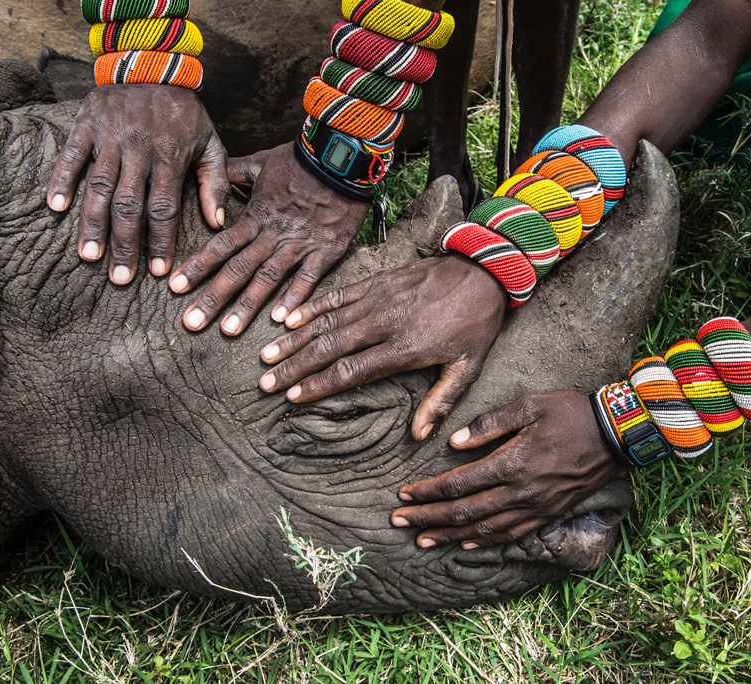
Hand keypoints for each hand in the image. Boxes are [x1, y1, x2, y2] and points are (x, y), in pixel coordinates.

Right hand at [47, 84, 229, 282]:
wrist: (153, 62)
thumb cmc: (184, 112)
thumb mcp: (210, 142)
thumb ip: (214, 183)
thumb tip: (217, 223)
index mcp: (170, 155)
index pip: (164, 207)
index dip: (160, 240)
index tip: (158, 271)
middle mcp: (139, 148)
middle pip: (129, 205)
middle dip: (125, 244)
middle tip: (120, 278)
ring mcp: (110, 135)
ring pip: (99, 186)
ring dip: (92, 223)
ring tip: (89, 256)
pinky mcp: (87, 123)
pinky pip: (71, 155)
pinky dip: (61, 180)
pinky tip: (56, 208)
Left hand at [169, 143, 368, 335]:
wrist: (342, 157)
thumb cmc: (302, 159)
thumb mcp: (262, 162)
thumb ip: (234, 172)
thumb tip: (213, 174)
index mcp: (255, 216)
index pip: (220, 245)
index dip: (196, 267)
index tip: (174, 287)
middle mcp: (272, 235)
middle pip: (237, 270)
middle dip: (212, 297)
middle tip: (191, 323)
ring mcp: (299, 244)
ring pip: (267, 279)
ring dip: (247, 306)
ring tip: (228, 330)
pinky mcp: (326, 250)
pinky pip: (309, 278)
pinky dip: (295, 298)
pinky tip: (282, 321)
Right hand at [258, 255, 506, 438]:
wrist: (484, 271)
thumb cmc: (476, 324)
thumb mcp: (467, 367)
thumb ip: (440, 402)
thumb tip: (419, 436)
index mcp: (405, 348)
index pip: (352, 370)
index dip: (319, 384)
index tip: (293, 396)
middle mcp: (384, 322)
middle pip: (329, 347)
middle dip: (294, 366)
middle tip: (266, 383)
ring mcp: (377, 299)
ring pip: (326, 321)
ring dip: (294, 339)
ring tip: (267, 356)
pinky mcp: (376, 282)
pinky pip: (337, 296)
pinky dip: (311, 307)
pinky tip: (287, 318)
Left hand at [391, 390, 623, 548]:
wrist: (618, 435)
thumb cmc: (572, 413)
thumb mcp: (530, 405)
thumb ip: (489, 424)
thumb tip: (453, 443)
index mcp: (512, 464)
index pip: (459, 484)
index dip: (428, 491)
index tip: (404, 494)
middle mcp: (521, 492)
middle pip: (464, 512)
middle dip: (428, 518)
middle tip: (398, 522)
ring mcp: (536, 508)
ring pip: (484, 529)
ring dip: (449, 536)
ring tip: (422, 540)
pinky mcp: (549, 514)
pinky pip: (511, 535)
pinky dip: (484, 542)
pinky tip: (465, 544)